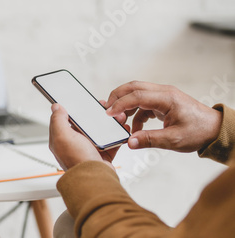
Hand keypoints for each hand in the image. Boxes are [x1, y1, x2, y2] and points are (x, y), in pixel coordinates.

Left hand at [49, 102, 128, 170]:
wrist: (94, 179)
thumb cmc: (77, 160)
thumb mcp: (62, 136)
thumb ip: (58, 120)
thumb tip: (55, 107)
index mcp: (63, 139)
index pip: (66, 120)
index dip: (75, 110)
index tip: (84, 102)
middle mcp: (75, 144)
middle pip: (86, 124)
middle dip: (96, 115)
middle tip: (105, 108)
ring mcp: (89, 149)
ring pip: (100, 131)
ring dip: (109, 123)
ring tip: (117, 117)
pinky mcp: (102, 155)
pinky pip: (111, 142)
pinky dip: (118, 135)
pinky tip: (122, 129)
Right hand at [105, 81, 221, 151]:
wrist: (214, 130)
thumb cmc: (199, 132)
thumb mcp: (173, 140)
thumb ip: (149, 140)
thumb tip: (129, 142)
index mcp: (167, 98)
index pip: (137, 96)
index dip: (120, 104)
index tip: (109, 114)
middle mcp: (164, 93)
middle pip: (133, 87)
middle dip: (117, 97)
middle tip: (107, 111)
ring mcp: (163, 96)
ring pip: (137, 93)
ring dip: (125, 105)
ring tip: (120, 122)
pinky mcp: (163, 102)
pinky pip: (143, 103)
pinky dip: (135, 113)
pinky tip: (135, 128)